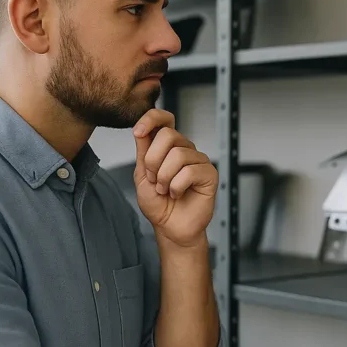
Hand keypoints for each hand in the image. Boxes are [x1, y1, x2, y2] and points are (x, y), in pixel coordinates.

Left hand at [132, 109, 217, 248]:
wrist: (169, 227)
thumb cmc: (158, 205)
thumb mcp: (142, 175)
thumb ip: (143, 151)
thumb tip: (142, 128)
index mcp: (167, 146)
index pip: (164, 119)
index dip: (151, 119)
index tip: (137, 132)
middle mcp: (184, 149)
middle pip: (168, 135)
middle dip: (153, 161)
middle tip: (154, 180)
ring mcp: (198, 160)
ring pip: (178, 155)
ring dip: (164, 178)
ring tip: (165, 190)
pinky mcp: (209, 173)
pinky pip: (189, 171)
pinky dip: (176, 187)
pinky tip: (178, 194)